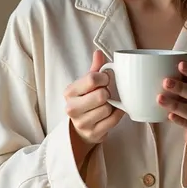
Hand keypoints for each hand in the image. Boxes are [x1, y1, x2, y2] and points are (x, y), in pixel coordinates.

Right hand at [64, 50, 123, 166]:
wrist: (80, 129)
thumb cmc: (86, 101)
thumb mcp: (86, 84)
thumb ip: (94, 68)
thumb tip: (98, 52)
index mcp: (69, 92)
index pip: (92, 79)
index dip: (104, 78)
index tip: (105, 80)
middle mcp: (71, 108)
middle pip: (101, 95)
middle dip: (107, 93)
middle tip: (107, 94)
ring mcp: (81, 123)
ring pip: (107, 109)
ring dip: (112, 106)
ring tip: (107, 104)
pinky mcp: (93, 134)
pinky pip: (113, 120)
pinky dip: (117, 115)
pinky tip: (113, 112)